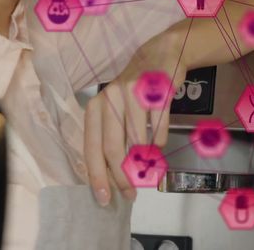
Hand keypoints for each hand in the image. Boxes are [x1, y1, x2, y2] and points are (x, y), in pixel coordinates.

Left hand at [82, 30, 187, 205]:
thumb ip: (115, 139)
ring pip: (137, 139)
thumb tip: (118, 177)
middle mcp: (110, 98)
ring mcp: (133, 93)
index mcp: (96, 107)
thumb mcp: (118, 111)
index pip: (92, 147)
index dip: (98, 175)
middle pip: (112, 147)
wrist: (160, 55)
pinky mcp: (156, 91)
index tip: (105, 198)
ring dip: (145, 158)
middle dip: (122, 176)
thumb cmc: (135, 90)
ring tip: (150, 166)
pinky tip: (159, 142)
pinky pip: (158, 126)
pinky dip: (159, 139)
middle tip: (131, 193)